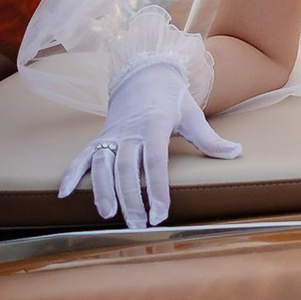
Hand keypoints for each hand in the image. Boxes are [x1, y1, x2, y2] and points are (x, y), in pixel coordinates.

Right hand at [56, 55, 240, 232]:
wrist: (143, 74)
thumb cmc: (171, 98)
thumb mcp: (192, 114)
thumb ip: (210, 139)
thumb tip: (236, 153)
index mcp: (154, 124)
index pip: (154, 161)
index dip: (156, 188)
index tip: (160, 214)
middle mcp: (130, 130)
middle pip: (127, 168)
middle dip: (131, 198)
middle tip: (138, 225)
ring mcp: (112, 134)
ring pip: (103, 164)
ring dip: (102, 190)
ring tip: (108, 215)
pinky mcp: (100, 138)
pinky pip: (82, 156)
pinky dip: (71, 173)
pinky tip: (64, 194)